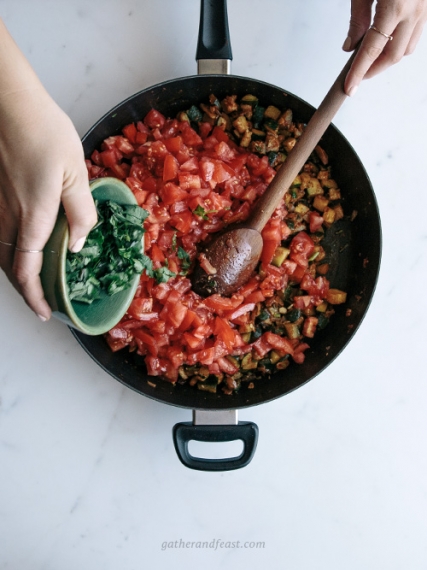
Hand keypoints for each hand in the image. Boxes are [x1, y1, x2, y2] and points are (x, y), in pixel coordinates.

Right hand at [0, 19, 96, 320]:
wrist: (7, 101)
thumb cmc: (44, 131)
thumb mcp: (77, 172)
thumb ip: (80, 212)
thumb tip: (78, 246)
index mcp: (33, 218)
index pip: (28, 271)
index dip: (35, 297)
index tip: (45, 313)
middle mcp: (8, 217)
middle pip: (10, 268)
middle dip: (25, 290)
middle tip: (42, 301)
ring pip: (0, 252)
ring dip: (16, 272)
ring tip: (33, 279)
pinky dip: (7, 250)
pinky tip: (19, 246)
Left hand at [342, 0, 426, 94]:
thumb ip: (357, 18)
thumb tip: (350, 46)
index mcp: (395, 5)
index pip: (372, 50)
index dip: (359, 72)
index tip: (349, 87)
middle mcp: (414, 10)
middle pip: (393, 56)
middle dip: (372, 70)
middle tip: (355, 75)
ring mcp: (425, 8)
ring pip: (407, 49)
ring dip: (387, 58)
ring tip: (369, 57)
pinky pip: (415, 34)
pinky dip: (399, 44)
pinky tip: (386, 41)